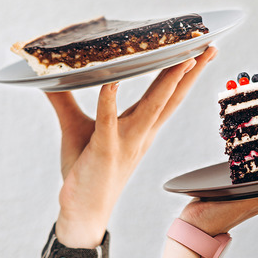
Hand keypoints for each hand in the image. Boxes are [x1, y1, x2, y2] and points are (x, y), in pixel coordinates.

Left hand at [49, 47, 215, 247]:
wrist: (82, 213)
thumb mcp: (76, 128)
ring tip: (180, 57)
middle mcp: (139, 134)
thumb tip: (50, 77)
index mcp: (139, 128)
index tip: (200, 49)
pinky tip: (111, 85)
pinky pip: (107, 123)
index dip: (185, 73)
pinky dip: (108, 103)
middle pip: (171, 98)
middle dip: (191, 71)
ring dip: (167, 82)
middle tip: (208, 45)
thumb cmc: (84, 171)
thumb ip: (65, 101)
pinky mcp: (104, 151)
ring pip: (152, 107)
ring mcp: (124, 143)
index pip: (168, 96)